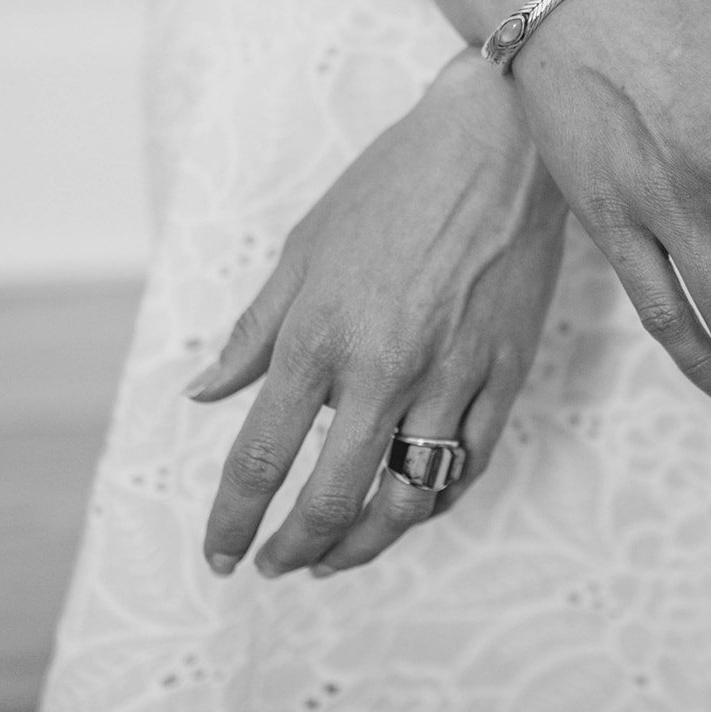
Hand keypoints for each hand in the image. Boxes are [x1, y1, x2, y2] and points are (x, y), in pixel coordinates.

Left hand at [184, 51, 566, 577]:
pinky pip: (469, 464)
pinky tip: (408, 507)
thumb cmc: (392, 186)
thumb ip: (255, 331)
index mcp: (321, 333)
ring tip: (336, 559)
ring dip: (364, 545)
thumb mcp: (305, 247)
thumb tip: (205, 394)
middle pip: (332, 496)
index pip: (261, 454)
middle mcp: (383, 366)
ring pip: (407, 496)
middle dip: (294, 548)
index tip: (219, 553)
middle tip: (273, 567)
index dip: (232, 518)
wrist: (498, 144)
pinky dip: (434, 502)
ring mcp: (452, 375)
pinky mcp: (505, 372)